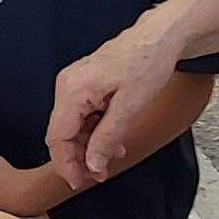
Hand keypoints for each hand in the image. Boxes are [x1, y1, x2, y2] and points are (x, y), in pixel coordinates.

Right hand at [46, 20, 181, 188]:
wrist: (161, 36)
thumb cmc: (147, 60)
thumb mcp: (130, 106)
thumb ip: (106, 138)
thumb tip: (92, 164)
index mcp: (72, 89)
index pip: (57, 138)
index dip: (67, 164)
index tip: (80, 182)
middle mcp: (68, 85)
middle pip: (63, 134)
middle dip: (80, 157)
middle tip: (98, 175)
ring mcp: (76, 84)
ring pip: (73, 126)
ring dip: (90, 145)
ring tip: (112, 157)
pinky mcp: (87, 84)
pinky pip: (83, 115)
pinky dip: (96, 131)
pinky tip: (113, 140)